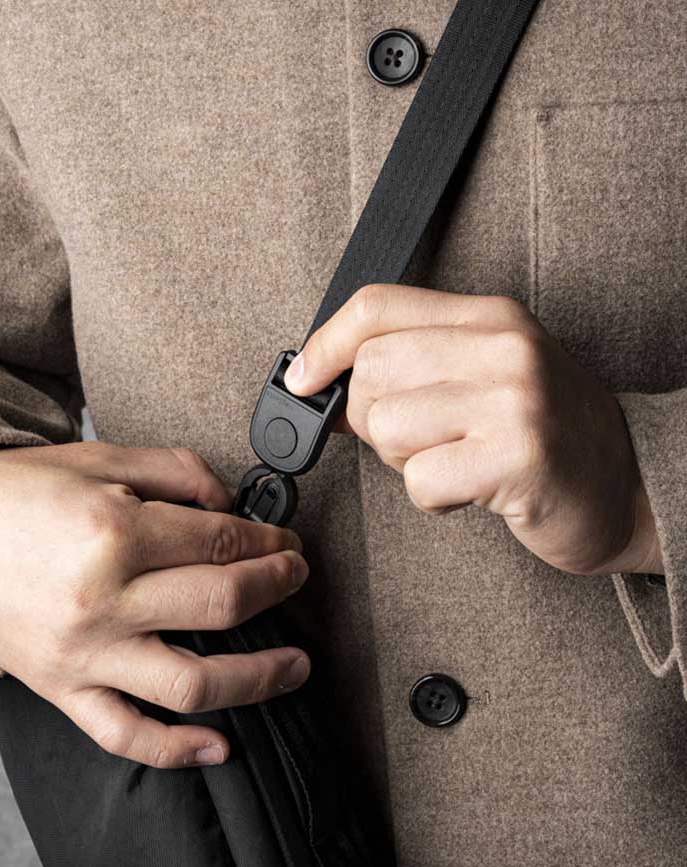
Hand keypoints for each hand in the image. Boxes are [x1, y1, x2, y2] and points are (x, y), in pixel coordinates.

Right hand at [0, 441, 310, 767]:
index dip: (270, 541)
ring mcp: (82, 654)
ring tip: (296, 666)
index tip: (286, 541)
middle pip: (222, 604)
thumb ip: (177, 472)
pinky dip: (176, 751)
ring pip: (192, 684)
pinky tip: (221, 747)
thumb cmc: (17, 492)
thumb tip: (235, 503)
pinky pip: (124, 734)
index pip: (222, 543)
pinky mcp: (61, 689)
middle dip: (278, 588)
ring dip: (260, 679)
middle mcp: (103, 600)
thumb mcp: (100, 459)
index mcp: (114, 533)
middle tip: (297, 577)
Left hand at [284, 284, 662, 575]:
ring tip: (454, 460)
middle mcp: (504, 347)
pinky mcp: (516, 457)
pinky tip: (470, 490)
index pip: (377, 306)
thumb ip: (411, 364)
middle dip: (372, 418)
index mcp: (490, 316)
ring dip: (404, 461)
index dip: (324, 344)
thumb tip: (316, 379)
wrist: (628, 485)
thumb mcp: (482, 375)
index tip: (301, 380)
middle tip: (419, 438)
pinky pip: (419, 480)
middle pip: (370, 371)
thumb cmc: (541, 434)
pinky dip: (432, 497)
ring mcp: (513, 400)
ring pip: (386, 426)